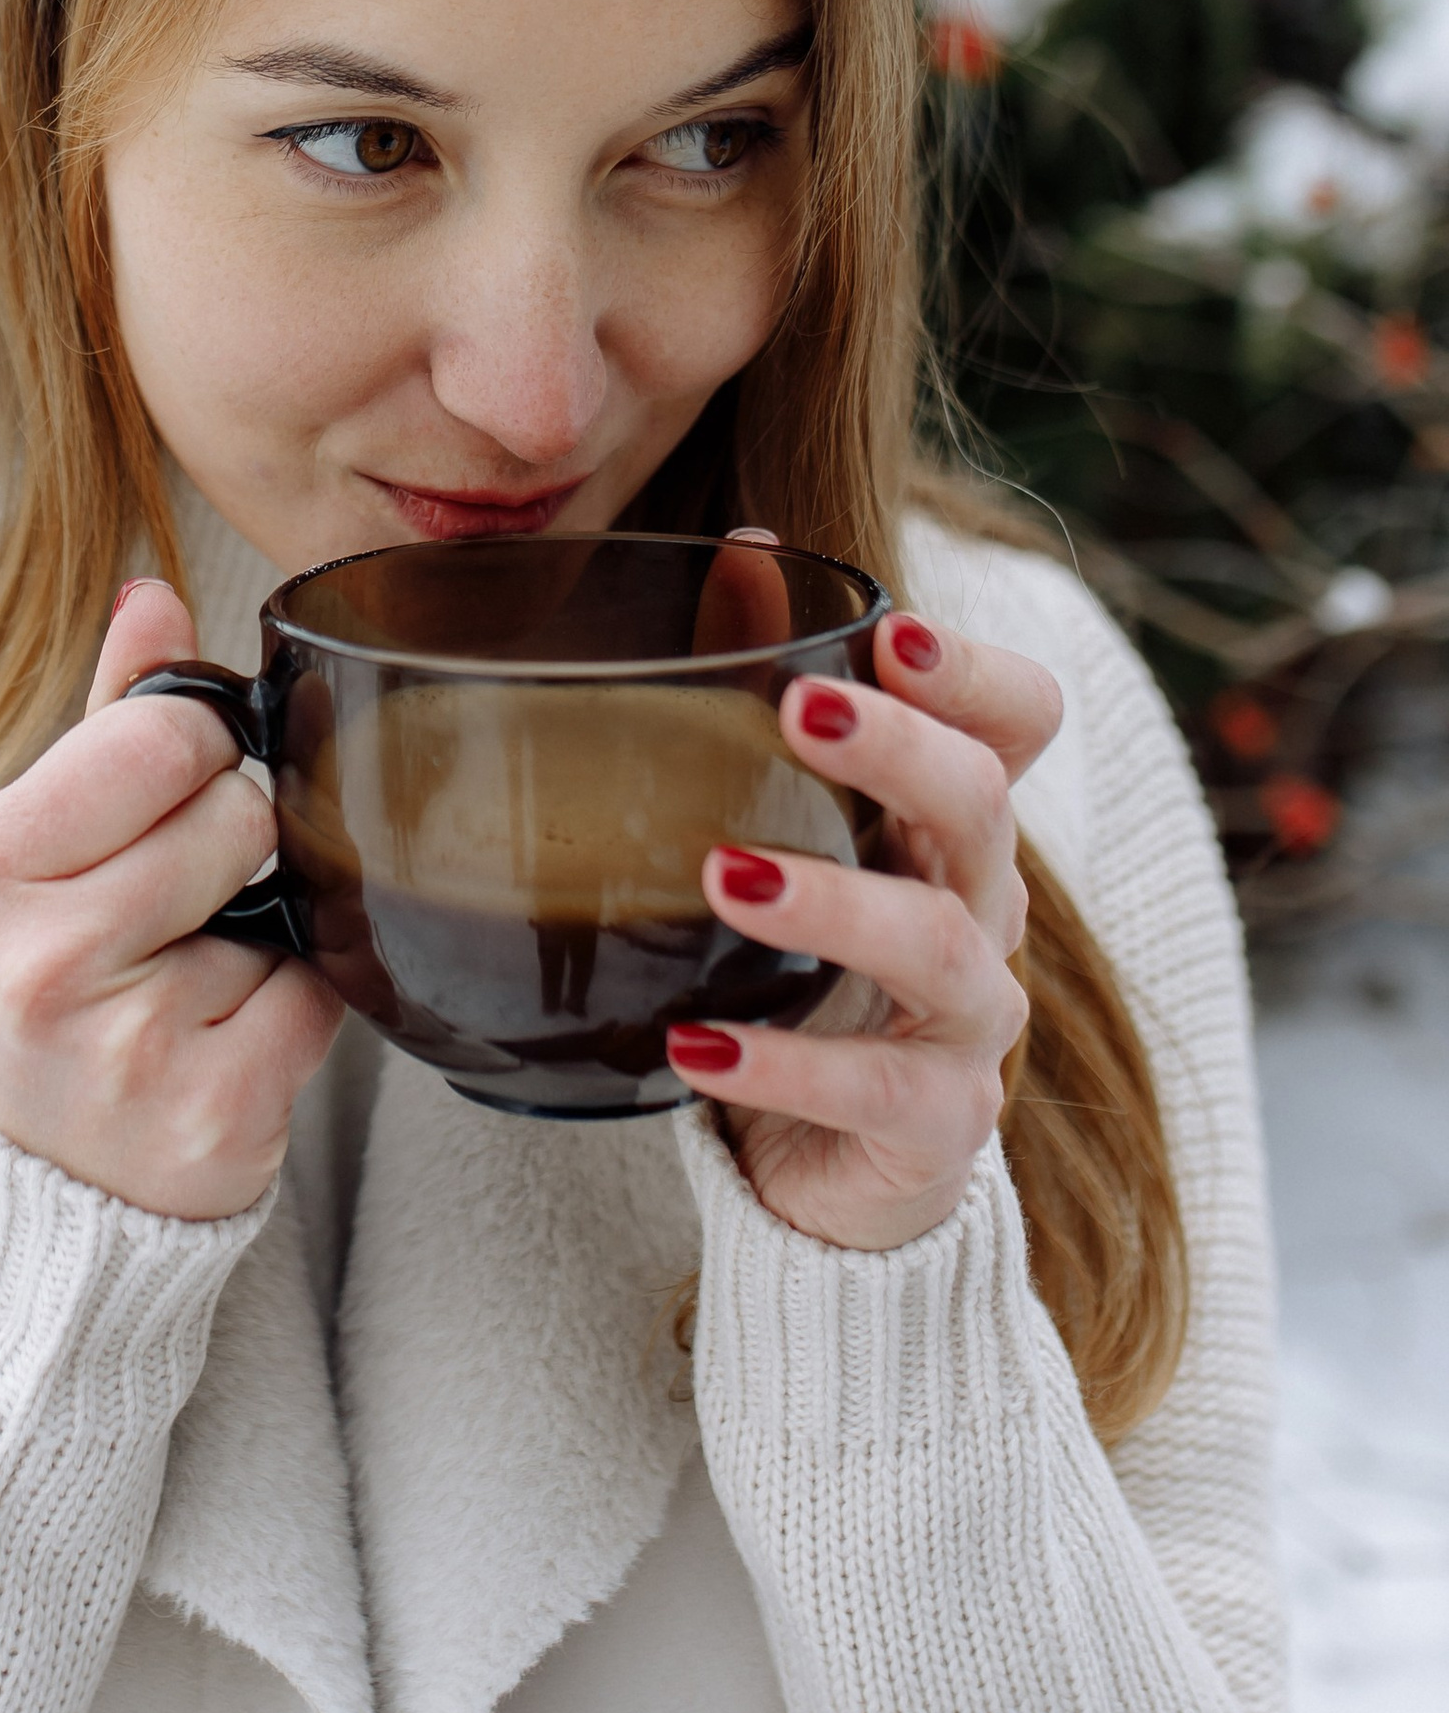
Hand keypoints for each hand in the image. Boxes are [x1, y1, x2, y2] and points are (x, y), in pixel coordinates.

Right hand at [0, 578, 342, 1218]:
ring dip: (266, 926)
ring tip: (193, 973)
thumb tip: (152, 594)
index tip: (167, 801)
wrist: (36, 1190)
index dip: (195, 756)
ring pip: (288, 901)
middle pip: (235, 812)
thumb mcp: (35, 851)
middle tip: (179, 904)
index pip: (159, 737)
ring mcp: (129, 1047)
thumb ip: (104, 717)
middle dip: (234, 843)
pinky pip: (321, 996)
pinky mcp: (215, 1115)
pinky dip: (296, 1006)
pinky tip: (226, 1035)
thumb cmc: (44, 993)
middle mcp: (43, 959)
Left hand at [664, 604, 1060, 1251]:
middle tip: (796, 712)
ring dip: (833, 902)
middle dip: (899, 751)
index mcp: (950, 828)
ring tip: (726, 877)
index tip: (889, 633)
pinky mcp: (935, 1128)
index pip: (1020, 723)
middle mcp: (982, 911)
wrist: (825, 1170)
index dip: (974, 673)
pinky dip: (783, 1068)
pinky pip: (876, 1092)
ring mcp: (970, 1024)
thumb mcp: (793, 837)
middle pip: (984, 807)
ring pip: (938, 945)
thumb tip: (745, 542)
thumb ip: (769, 696)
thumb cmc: (805, 978)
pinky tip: (693, 1047)